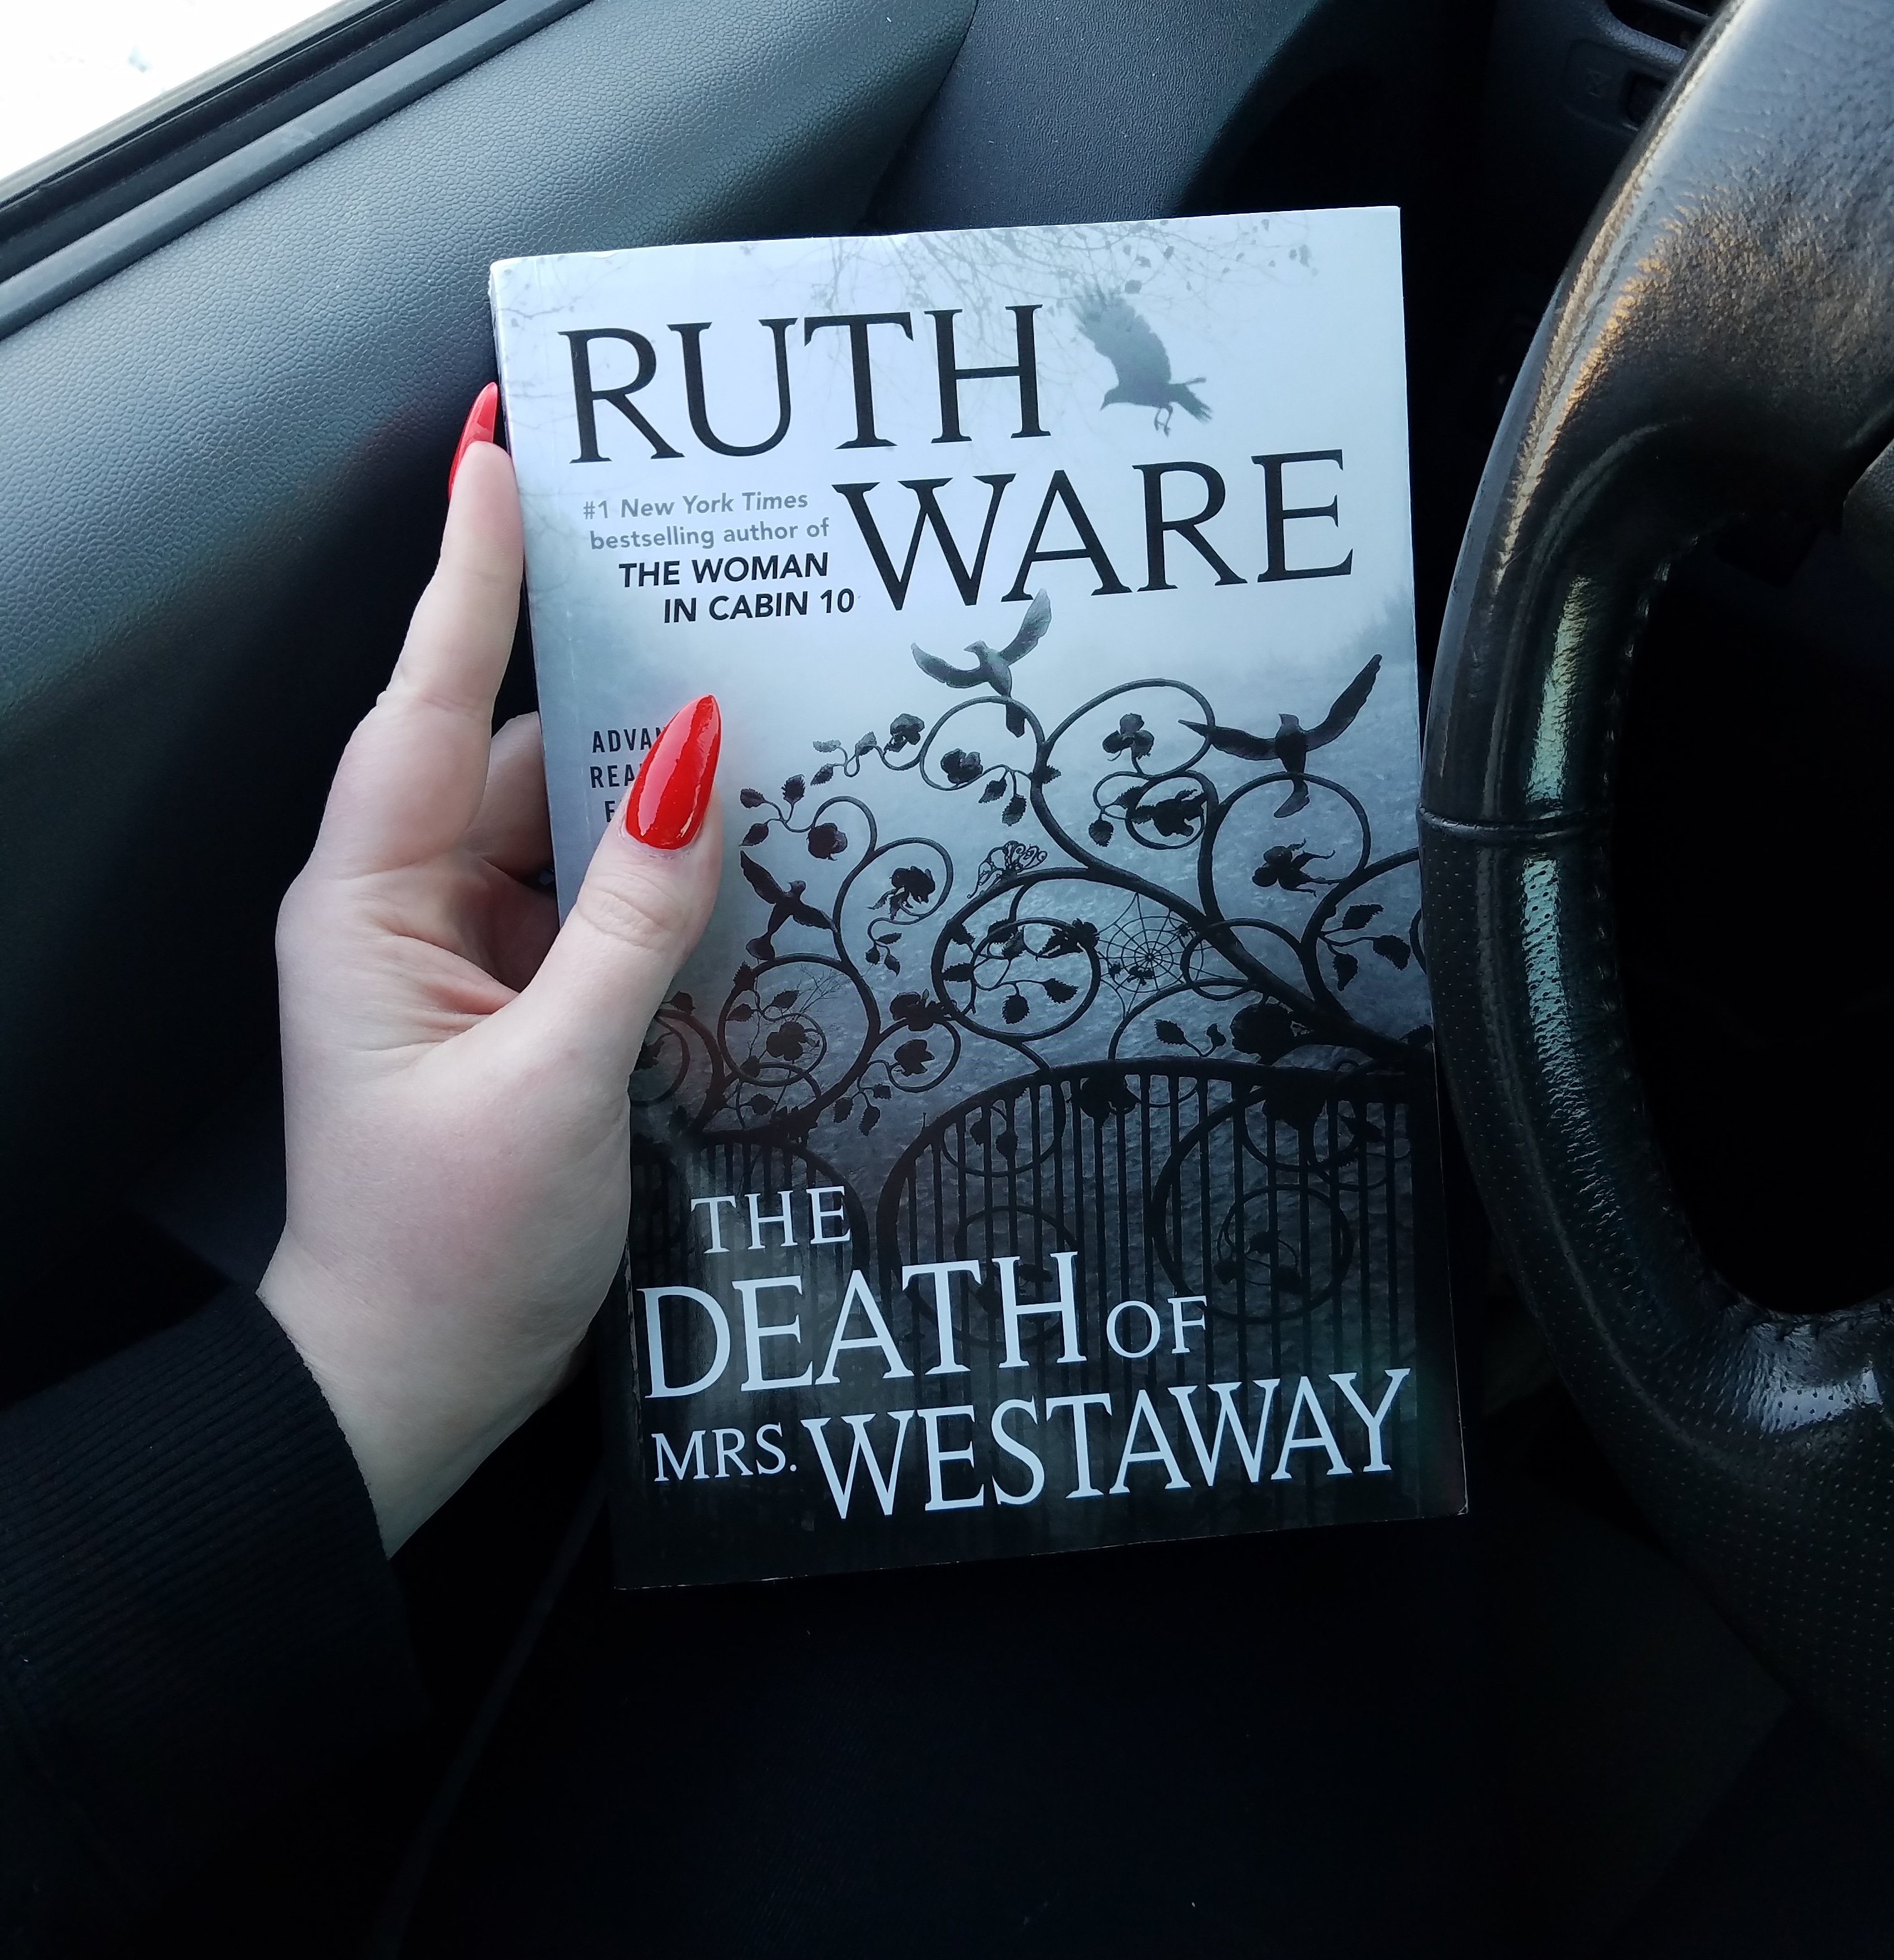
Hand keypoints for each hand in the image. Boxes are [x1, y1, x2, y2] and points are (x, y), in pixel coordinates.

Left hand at [259, 397, 721, 1550]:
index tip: (499, 447)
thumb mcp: (557, 1080)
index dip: (468, 572)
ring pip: (570, 834)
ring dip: (657, 801)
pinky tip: (744, 864)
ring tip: (769, 729)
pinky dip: (661, 885)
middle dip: (616, 690)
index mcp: (370, 907)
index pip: (425, 704)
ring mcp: (464, 958)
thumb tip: (698, 760)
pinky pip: (592, 906)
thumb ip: (635, 918)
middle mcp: (408, 909)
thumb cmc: (452, 1251)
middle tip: (717, 592)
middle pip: (518, 759)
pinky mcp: (515, 1006)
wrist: (407, 1391)